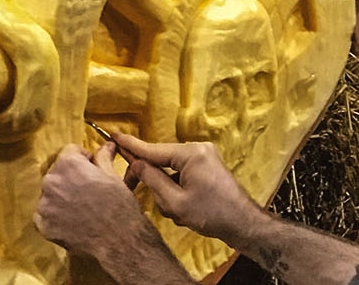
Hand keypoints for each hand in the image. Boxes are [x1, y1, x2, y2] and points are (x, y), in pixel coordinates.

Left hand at [34, 141, 144, 257]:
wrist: (120, 240)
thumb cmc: (119, 207)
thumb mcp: (113, 176)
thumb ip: (103, 157)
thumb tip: (107, 146)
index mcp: (67, 164)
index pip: (70, 152)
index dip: (84, 160)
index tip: (91, 169)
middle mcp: (51, 180)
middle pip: (58, 172)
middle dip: (71, 179)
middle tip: (88, 192)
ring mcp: (44, 203)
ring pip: (51, 194)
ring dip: (61, 197)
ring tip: (81, 208)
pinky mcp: (43, 224)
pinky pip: (44, 215)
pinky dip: (55, 217)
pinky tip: (72, 221)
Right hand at [116, 134, 263, 245]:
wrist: (245, 224)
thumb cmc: (212, 214)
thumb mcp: (176, 202)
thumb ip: (152, 180)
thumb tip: (136, 164)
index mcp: (190, 154)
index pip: (153, 149)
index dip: (131, 145)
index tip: (113, 134)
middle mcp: (197, 149)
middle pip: (160, 161)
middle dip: (153, 181)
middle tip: (134, 192)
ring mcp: (204, 156)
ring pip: (170, 170)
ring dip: (167, 191)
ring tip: (178, 212)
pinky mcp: (207, 166)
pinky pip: (181, 173)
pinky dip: (177, 189)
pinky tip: (184, 209)